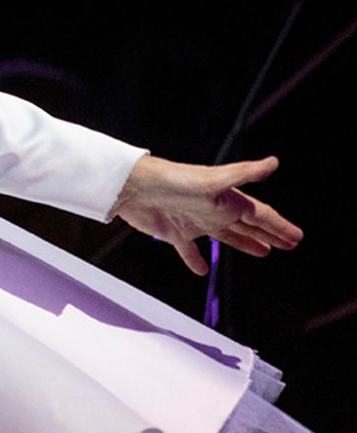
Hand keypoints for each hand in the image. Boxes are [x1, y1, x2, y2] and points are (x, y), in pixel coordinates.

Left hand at [112, 154, 302, 275]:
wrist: (134, 187)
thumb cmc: (174, 179)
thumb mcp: (214, 179)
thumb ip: (245, 173)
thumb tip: (274, 162)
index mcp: (228, 200)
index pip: (261, 215)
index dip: (280, 226)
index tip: (297, 237)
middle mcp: (214, 211)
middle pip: (248, 225)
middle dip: (269, 234)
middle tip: (288, 244)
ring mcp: (195, 222)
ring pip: (226, 237)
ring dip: (244, 244)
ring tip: (263, 252)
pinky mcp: (174, 233)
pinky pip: (189, 251)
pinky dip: (196, 261)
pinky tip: (203, 270)